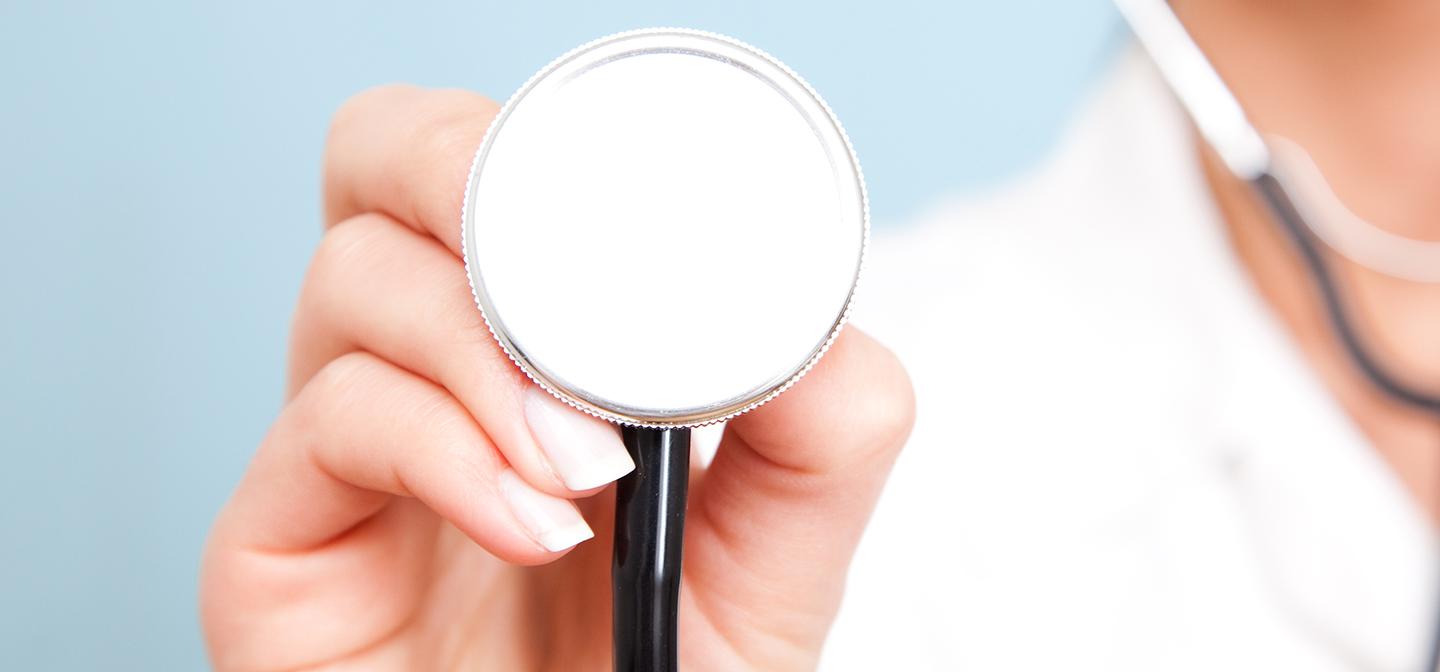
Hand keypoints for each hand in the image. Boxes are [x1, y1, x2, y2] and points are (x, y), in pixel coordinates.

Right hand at [199, 85, 913, 671]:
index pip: (500, 167)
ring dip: (488, 350)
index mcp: (526, 339)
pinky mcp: (277, 541)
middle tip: (567, 265)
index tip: (660, 217)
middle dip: (471, 173)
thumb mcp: (776, 550)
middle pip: (385, 162)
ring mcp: (345, 447)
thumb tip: (815, 325)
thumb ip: (816, 432)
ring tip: (588, 468)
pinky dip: (445, 449)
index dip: (553, 149)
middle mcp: (423, 366)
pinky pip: (328, 423)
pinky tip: (532, 527)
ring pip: (355, 275)